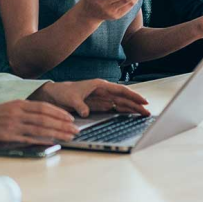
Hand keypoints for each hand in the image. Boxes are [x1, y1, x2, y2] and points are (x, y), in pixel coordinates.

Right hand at [0, 100, 80, 142]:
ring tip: (69, 137)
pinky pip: (29, 138)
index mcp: (18, 103)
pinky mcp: (8, 136)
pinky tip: (52, 142)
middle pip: (45, 118)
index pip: (44, 107)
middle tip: (76, 130)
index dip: (59, 113)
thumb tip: (43, 118)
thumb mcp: (9, 108)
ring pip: (40, 128)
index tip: (70, 118)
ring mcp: (13, 124)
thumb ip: (25, 111)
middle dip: (63, 124)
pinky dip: (42, 140)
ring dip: (57, 133)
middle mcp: (17, 112)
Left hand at [30, 79, 149, 117]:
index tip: (143, 101)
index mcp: (100, 85)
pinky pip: (114, 108)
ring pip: (121, 103)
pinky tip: (131, 116)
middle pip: (124, 98)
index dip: (133, 96)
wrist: (54, 95)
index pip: (120, 90)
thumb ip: (80, 105)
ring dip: (132, 109)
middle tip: (147, 112)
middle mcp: (104, 91)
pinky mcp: (100, 105)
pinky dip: (123, 112)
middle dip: (136, 104)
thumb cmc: (63, 92)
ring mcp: (103, 98)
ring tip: (143, 115)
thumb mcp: (71, 98)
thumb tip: (86, 112)